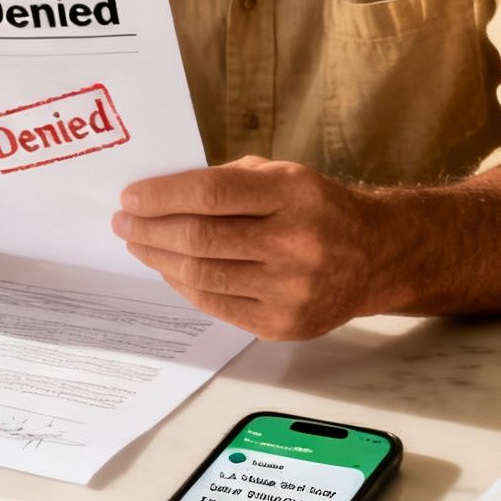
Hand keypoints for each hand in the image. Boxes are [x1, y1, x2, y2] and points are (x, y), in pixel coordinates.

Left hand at [111, 156, 395, 340]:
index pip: (212, 195)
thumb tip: (161, 196)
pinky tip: (169, 270)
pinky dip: (184, 286)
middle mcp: (296, 243)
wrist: (377, 257)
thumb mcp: (284, 176)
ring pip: (202, 275)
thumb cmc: (319, 208)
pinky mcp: (283, 324)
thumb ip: (229, 182)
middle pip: (200, 239)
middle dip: (150, 230)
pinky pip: (216, 305)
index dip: (162, 196)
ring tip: (138, 245)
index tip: (130, 197)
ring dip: (159, 260)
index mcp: (295, 194)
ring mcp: (290, 290)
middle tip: (123, 223)